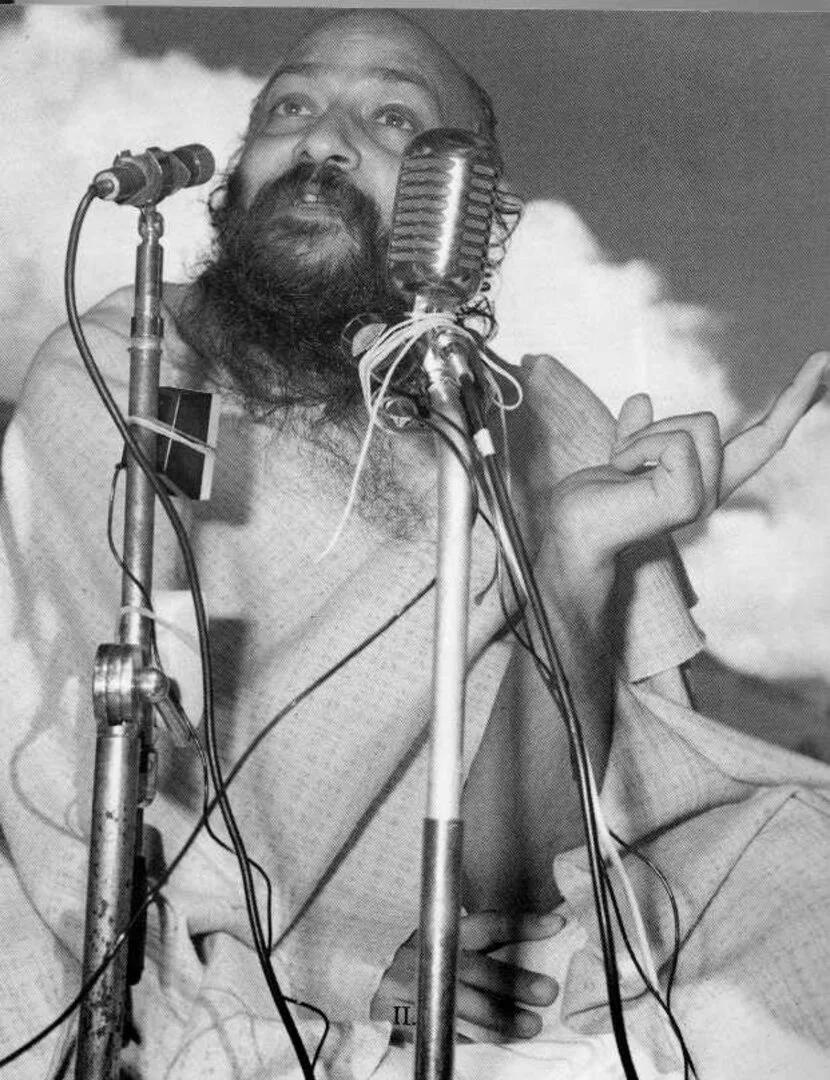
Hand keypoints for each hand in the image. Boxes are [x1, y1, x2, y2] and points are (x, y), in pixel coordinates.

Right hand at [370, 910, 564, 1039]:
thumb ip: (483, 945)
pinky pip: (448, 1028)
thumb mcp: (448, 941)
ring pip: (463, 1003)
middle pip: (476, 968)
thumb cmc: (422, 958)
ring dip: (500, 1017)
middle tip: (547, 990)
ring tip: (531, 1025)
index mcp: (444, 931)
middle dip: (513, 980)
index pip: (487, 925)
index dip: (520, 925)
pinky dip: (476, 1035)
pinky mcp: (409, 1015)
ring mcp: (418, 987)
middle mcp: (431, 955)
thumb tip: (535, 945)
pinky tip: (501, 1038)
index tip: (555, 925)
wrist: (372, 980)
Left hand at [543, 351, 828, 600]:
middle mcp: (711, 493)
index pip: (762, 441)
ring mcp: (703, 500)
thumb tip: (641, 398)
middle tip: (668, 440)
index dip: (795, 403)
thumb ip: (638, 431)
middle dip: (687, 421)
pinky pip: (674, 441)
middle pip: (721, 424)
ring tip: (622, 470)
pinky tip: (623, 474)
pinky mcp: (688, 501)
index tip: (822, 361)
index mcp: (704, 481)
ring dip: (645, 436)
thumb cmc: (588, 502)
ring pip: (697, 424)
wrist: (569, 533)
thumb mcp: (619, 454)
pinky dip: (637, 446)